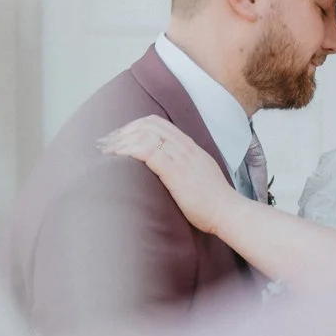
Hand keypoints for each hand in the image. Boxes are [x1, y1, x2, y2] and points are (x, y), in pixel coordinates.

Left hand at [99, 116, 240, 235]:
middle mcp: (185, 147)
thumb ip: (184, 168)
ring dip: (122, 140)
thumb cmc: (213, 203)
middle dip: (124, 130)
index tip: (120, 137)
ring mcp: (181, 157)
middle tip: (107, 142)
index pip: (160, 123)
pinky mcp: (175, 171)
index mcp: (191, 147)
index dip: (136, 126)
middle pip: (149, 124)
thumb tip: (165, 171)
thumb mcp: (199, 177)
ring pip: (145, 134)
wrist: (228, 212)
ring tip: (107, 150)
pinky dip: (127, 150)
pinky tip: (117, 157)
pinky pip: (147, 151)